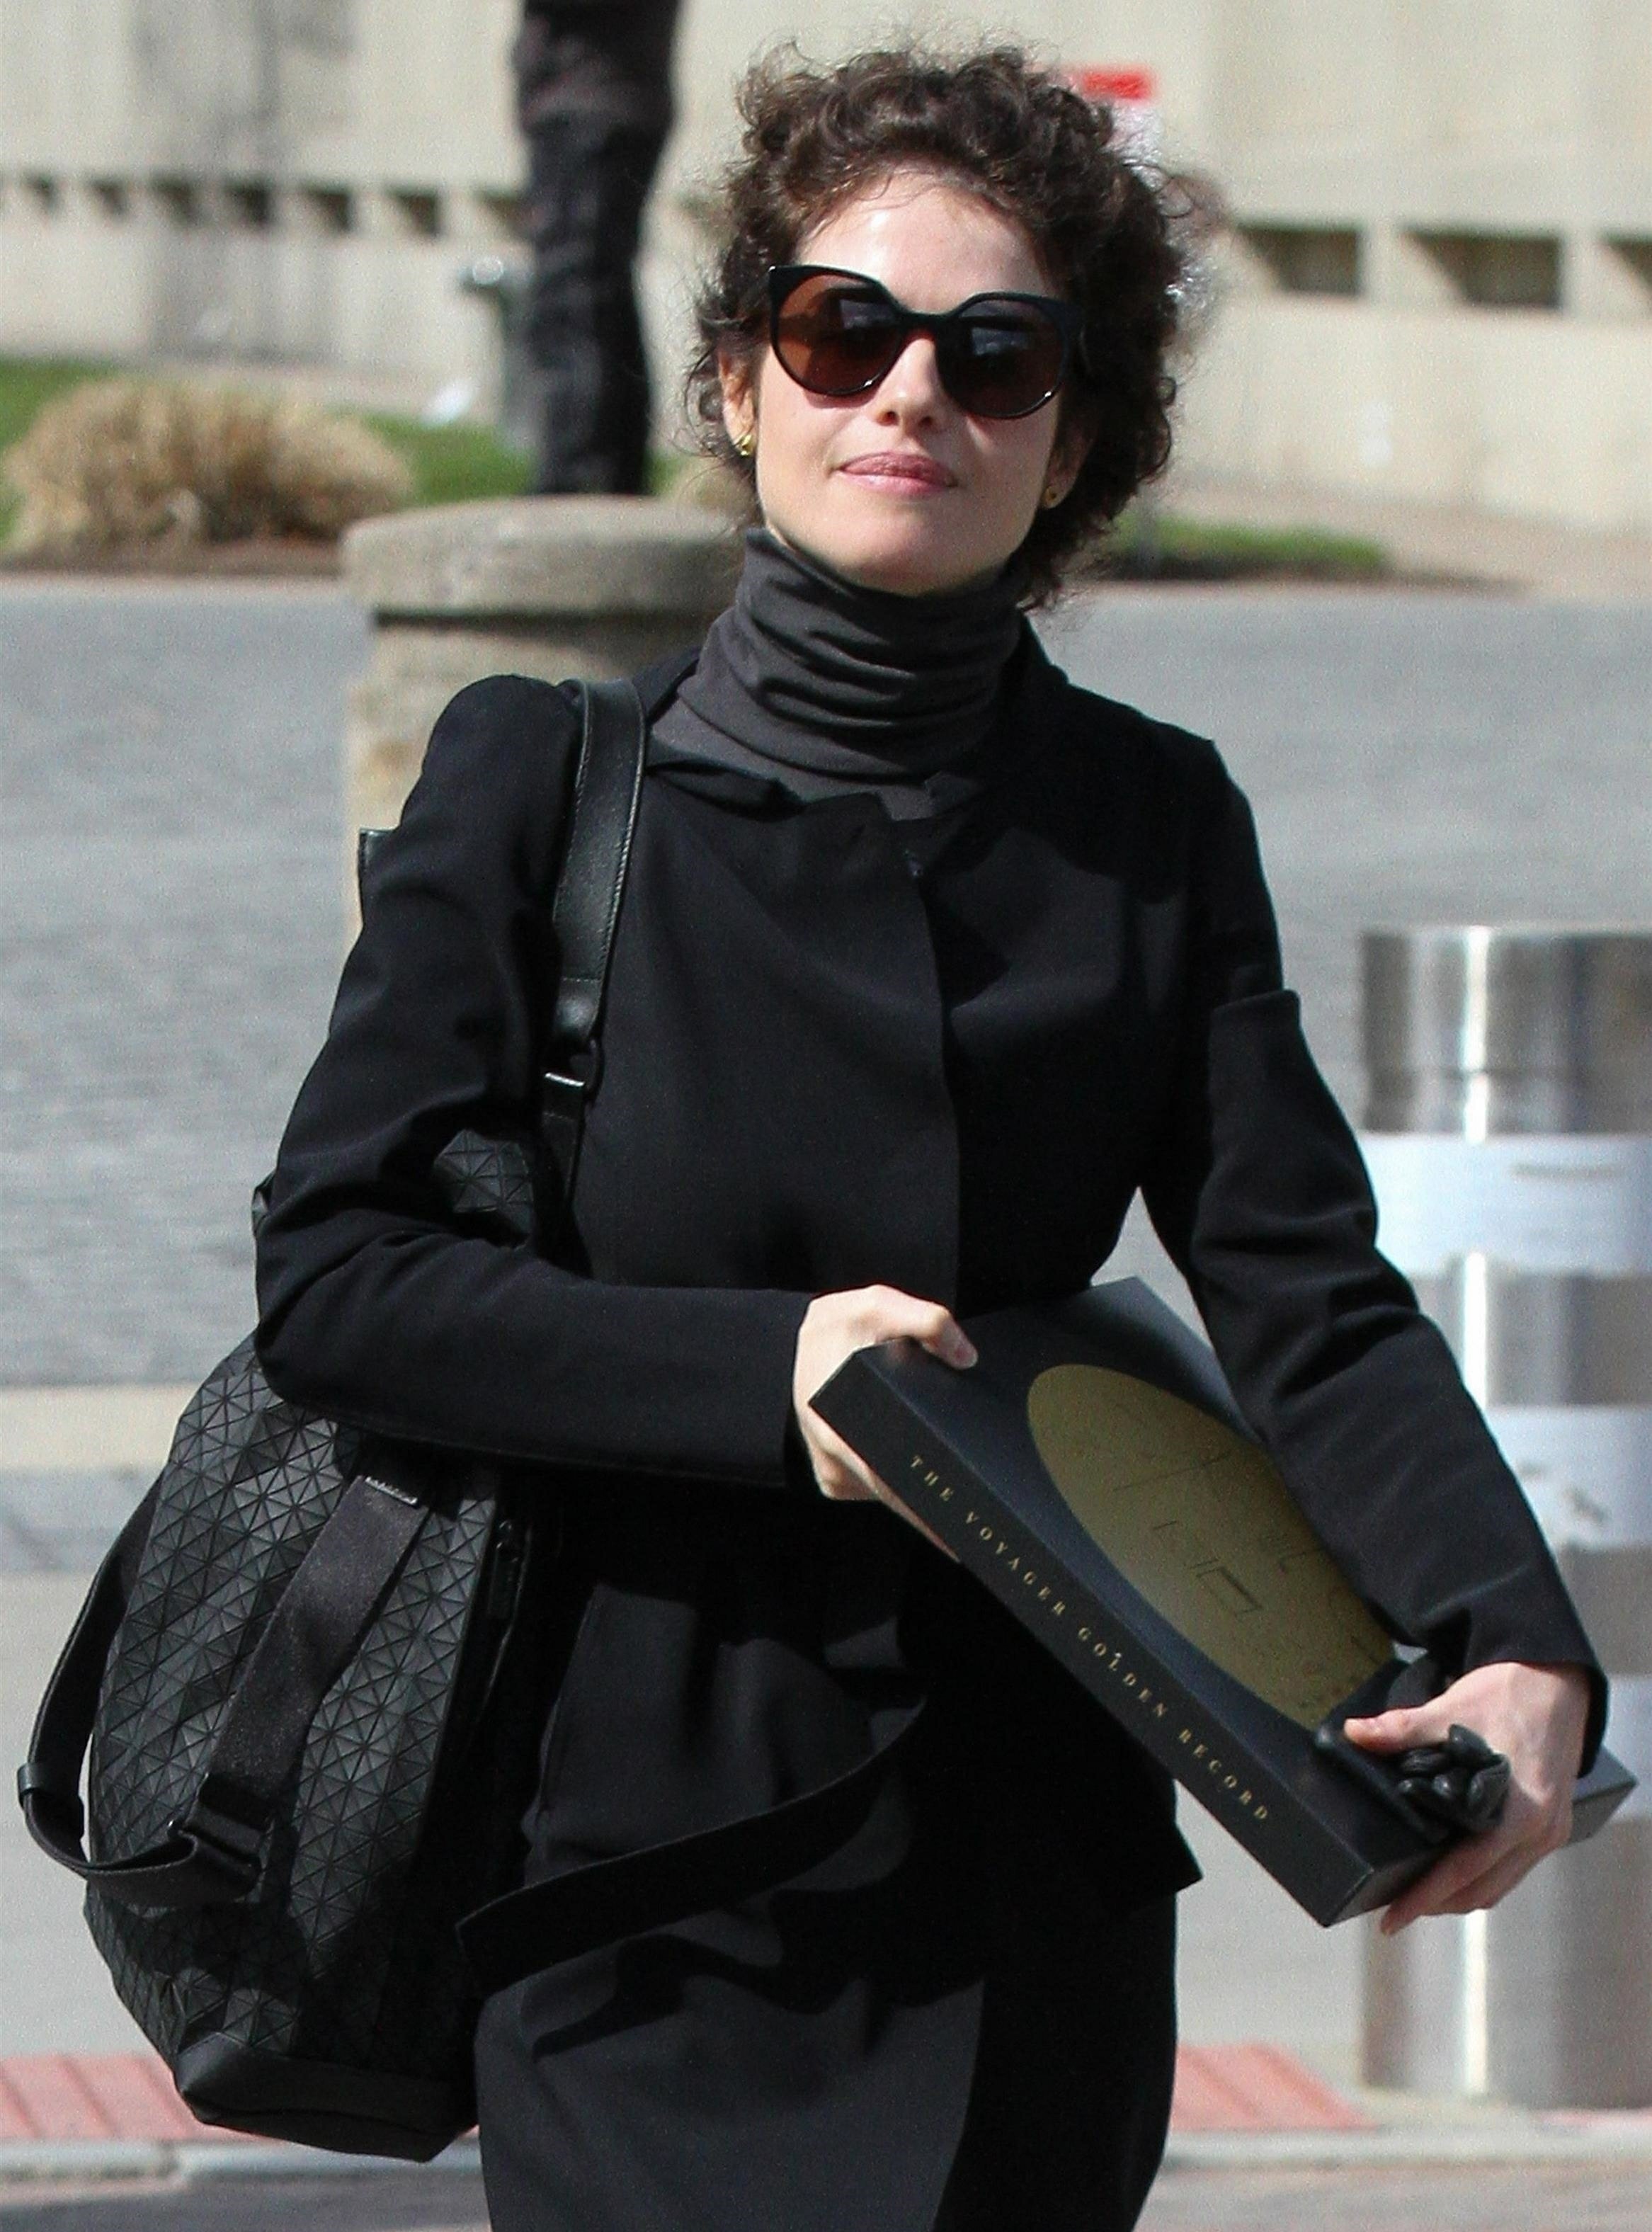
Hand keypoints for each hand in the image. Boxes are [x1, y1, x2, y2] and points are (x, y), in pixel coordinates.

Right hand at [794, 1285, 975, 1557]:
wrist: (787, 1344)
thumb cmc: (832, 1329)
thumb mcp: (875, 1305)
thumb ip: (925, 1321)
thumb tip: (966, 1357)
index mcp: (839, 1424)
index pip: (891, 1480)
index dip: (928, 1506)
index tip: (963, 1517)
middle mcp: (834, 1461)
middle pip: (896, 1497)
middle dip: (938, 1503)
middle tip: (982, 1505)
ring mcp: (833, 1475)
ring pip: (888, 1495)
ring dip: (920, 1489)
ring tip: (961, 1478)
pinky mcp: (835, 1480)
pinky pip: (878, 1489)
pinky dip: (901, 1479)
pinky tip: (924, 1461)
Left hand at [1345, 1660, 1591, 1933]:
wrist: (1556, 1681)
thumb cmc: (1506, 1694)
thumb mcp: (1453, 1708)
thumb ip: (1403, 1728)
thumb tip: (1354, 1734)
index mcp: (1520, 1809)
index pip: (1466, 1869)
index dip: (1426, 1897)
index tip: (1392, 1919)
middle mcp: (1540, 1830)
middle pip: (1483, 1888)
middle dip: (1438, 1904)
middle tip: (1395, 1908)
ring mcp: (1551, 1831)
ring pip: (1500, 1884)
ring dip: (1460, 1895)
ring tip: (1417, 1895)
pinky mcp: (1553, 1825)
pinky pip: (1513, 1867)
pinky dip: (1482, 1876)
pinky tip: (1453, 1870)